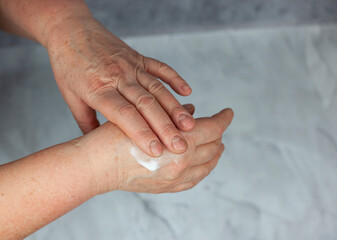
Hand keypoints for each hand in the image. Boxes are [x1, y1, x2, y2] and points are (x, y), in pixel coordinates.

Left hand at [46, 17, 193, 156]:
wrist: (70, 29)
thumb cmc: (68, 64)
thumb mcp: (70, 96)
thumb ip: (86, 122)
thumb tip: (97, 145)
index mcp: (97, 89)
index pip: (123, 114)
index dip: (141, 133)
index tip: (156, 151)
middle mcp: (117, 76)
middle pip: (145, 104)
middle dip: (164, 127)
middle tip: (180, 145)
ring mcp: (130, 65)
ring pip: (157, 89)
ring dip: (174, 108)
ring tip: (189, 125)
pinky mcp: (138, 57)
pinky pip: (160, 67)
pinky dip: (175, 79)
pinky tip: (187, 92)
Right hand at [77, 106, 233, 194]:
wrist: (98, 165)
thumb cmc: (116, 137)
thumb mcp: (145, 116)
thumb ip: (173, 114)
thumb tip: (192, 112)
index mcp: (182, 141)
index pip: (214, 127)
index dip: (224, 118)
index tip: (228, 112)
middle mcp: (184, 162)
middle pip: (214, 144)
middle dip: (218, 132)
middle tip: (219, 125)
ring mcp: (177, 178)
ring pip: (208, 164)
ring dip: (215, 151)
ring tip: (216, 144)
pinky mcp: (168, 187)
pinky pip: (195, 179)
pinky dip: (204, 169)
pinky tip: (204, 163)